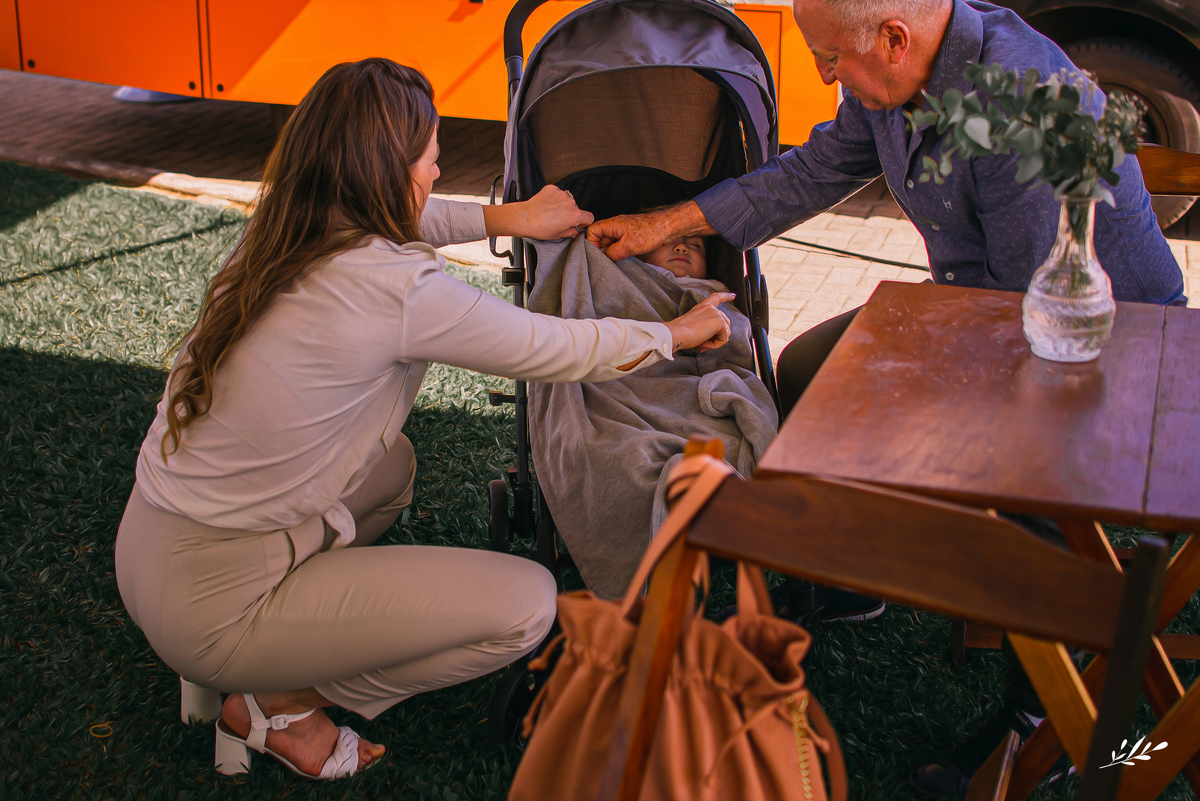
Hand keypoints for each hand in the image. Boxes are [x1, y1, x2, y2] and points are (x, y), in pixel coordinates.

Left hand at [511, 185, 593, 239]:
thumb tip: (574, 231)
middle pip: (576, 208)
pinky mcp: (552, 188)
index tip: (578, 224)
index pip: (589, 217)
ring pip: (566, 200)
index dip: (584, 222)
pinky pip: (557, 193)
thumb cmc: (539, 228)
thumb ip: (570, 232)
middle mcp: (570, 203)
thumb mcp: (557, 235)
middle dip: (570, 213)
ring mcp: (561, 194)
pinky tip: (546, 205)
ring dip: (561, 205)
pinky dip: (553, 198)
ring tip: (550, 212)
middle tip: (559, 219)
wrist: (524, 218)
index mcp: (575, 215)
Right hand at [586, 201, 713, 260]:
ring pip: (611, 242)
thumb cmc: (650, 232)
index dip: (592, 243)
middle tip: (609, 259)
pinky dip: (620, 250)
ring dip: (613, 251)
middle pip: (600, 237)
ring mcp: (624, 231)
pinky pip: (620, 243)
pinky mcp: (631, 236)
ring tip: (620, 258)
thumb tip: (604, 258)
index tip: (598, 254)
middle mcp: (616, 226)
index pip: (592, 231)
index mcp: (612, 224)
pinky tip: (626, 256)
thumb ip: (612, 253)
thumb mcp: (628, 246)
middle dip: (603, 249)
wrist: (668, 227)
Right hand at [664, 292, 733, 352]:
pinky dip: (716, 345)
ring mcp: (716, 314)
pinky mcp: (720, 322)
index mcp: (702, 307)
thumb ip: (702, 327)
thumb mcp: (692, 326)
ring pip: (725, 332)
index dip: (726, 296)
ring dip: (715, 341)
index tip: (733, 296)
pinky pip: (724, 338)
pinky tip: (704, 344)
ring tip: (702, 344)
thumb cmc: (679, 333)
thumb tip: (709, 339)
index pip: (716, 297)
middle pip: (725, 323)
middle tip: (702, 343)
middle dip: (717, 336)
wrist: (677, 333)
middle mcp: (710, 308)